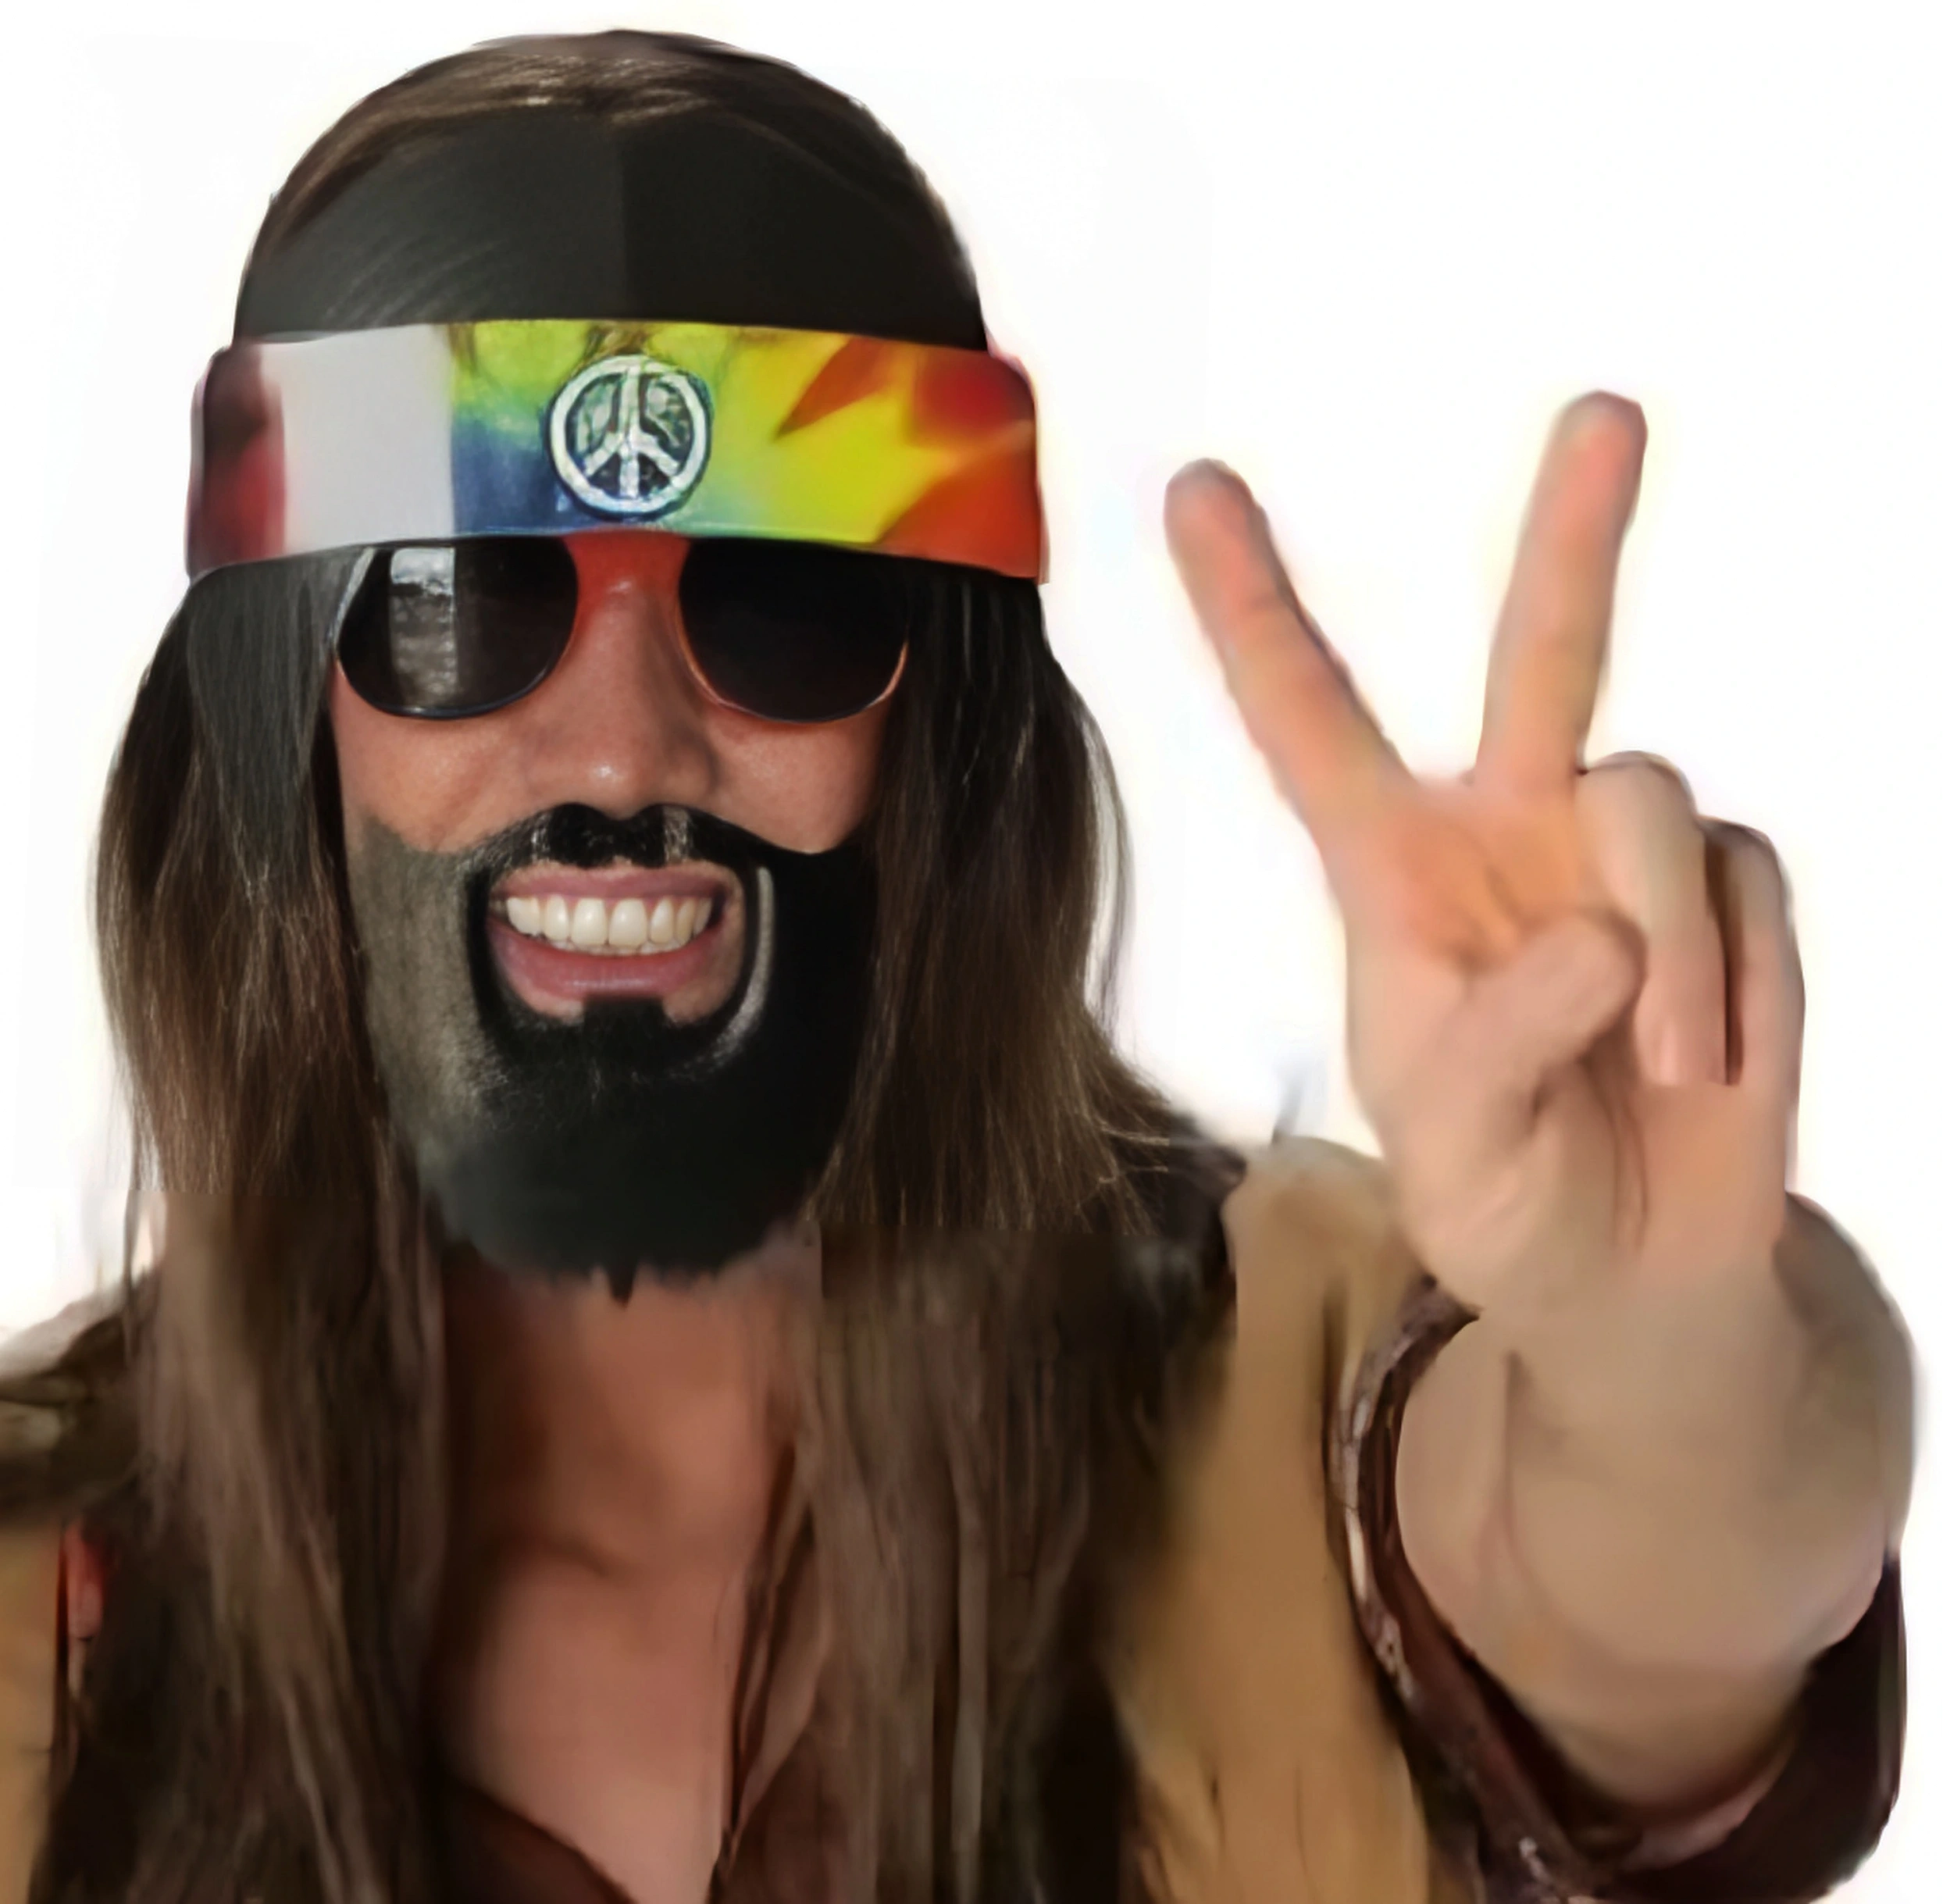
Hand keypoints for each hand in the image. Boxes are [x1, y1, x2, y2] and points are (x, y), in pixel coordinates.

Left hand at [1164, 396, 1799, 1317]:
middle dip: (1573, 535)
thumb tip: (1598, 933)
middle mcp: (1511, 831)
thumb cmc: (1507, 1197)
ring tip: (1655, 1068)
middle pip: (1539, 654)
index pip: (1307, 721)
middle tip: (1603, 413)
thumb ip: (1497, 1043)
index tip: (1191, 488)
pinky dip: (1733, 986)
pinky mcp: (1735, 895)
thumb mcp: (1451, 1147)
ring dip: (1662, 943)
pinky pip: (1744, 888)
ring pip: (1648, 796)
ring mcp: (1627, 856)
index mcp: (1394, 875)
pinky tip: (1704, 1070)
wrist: (1638, 1275)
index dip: (1250, 607)